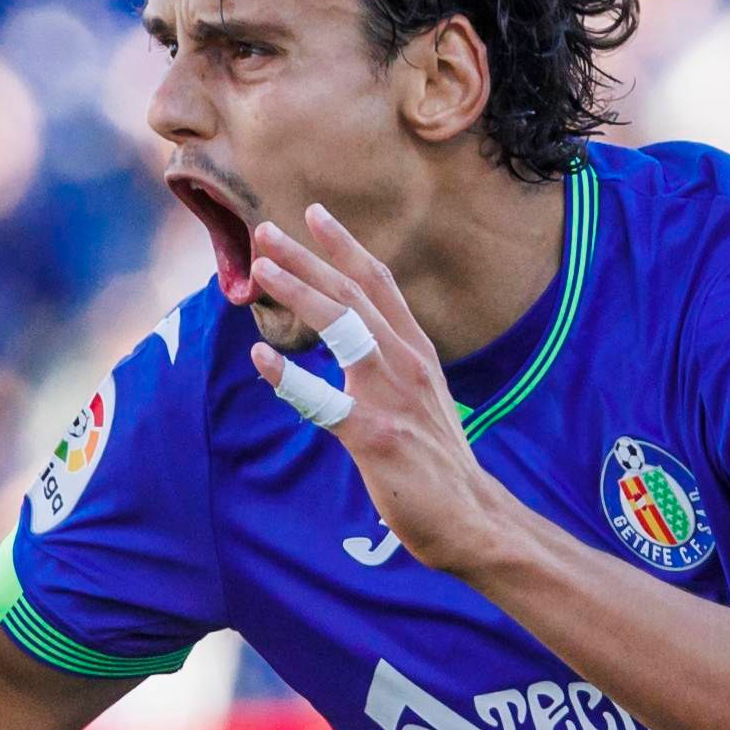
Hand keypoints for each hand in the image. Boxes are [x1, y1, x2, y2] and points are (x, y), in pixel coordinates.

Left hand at [244, 203, 518, 575]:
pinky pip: (323, 399)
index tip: (313, 213)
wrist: (470, 516)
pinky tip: (260, 357)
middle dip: (307, 257)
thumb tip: (354, 340)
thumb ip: (391, 364)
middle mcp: (407, 363)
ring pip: (342, 328)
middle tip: (265, 231)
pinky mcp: (375, 436)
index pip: (380, 284)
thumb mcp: (423, 396)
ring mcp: (392, 397)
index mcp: (417, 351)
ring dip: (300, 292)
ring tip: (261, 270)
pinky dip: (288, 375)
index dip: (345, 246)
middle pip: (353, 295)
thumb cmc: (438, 460)